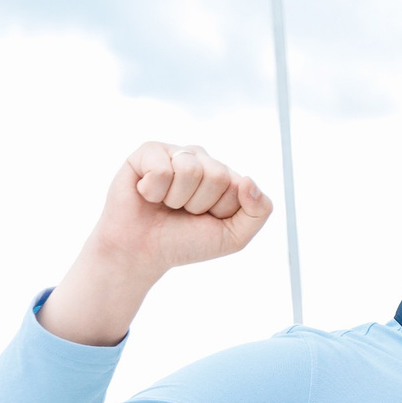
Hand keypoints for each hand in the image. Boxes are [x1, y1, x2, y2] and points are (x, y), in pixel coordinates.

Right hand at [41, 144, 272, 344]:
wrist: (143, 251)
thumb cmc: (187, 241)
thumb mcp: (234, 236)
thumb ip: (258, 211)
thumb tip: (249, 180)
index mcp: (226, 176)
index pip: (240, 186)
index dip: (223, 211)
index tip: (206, 219)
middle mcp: (202, 160)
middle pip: (217, 175)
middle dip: (199, 204)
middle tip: (183, 212)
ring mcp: (176, 153)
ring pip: (190, 170)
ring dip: (176, 198)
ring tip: (166, 203)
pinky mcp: (147, 152)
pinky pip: (161, 168)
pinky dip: (153, 191)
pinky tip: (147, 194)